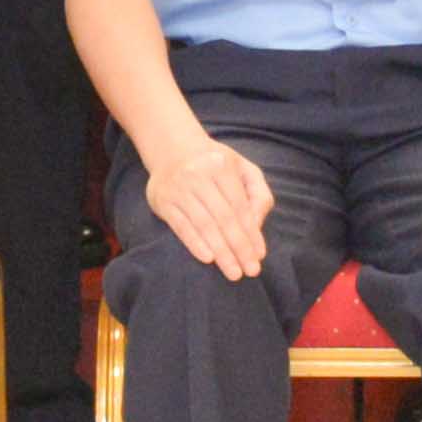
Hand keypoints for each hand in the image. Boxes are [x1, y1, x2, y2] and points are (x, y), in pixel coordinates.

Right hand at [144, 128, 274, 281]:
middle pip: (223, 218)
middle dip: (239, 247)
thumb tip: (257, 225)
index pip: (240, 206)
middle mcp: (198, 175)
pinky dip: (194, 243)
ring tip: (233, 272)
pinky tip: (208, 259)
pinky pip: (180, 226)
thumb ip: (258, 194)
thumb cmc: (216, 165)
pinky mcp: (162, 201)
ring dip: (220, 252)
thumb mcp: (243, 169)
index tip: (259, 255)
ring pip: (203, 225)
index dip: (251, 232)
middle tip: (250, 270)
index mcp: (221, 165)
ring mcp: (178, 188)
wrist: (172, 150)